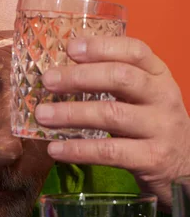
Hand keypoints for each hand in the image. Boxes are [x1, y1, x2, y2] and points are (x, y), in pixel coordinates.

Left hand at [34, 36, 189, 211]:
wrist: (188, 169)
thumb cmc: (154, 128)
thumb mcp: (145, 99)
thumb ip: (116, 84)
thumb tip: (60, 75)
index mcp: (160, 76)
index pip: (135, 51)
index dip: (102, 47)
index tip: (70, 47)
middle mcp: (164, 97)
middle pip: (120, 78)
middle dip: (79, 77)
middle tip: (48, 80)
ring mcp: (160, 128)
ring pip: (112, 115)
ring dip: (71, 114)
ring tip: (42, 115)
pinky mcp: (152, 158)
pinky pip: (109, 152)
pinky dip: (78, 150)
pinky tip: (55, 150)